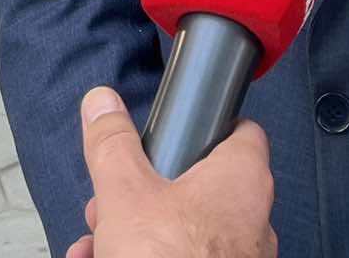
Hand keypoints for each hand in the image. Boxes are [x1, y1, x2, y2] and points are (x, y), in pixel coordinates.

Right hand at [66, 86, 275, 257]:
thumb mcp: (126, 194)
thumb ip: (113, 145)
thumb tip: (103, 105)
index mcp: (240, 179)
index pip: (240, 132)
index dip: (206, 127)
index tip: (175, 132)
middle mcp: (250, 219)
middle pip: (195, 188)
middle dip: (142, 196)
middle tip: (110, 205)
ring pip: (183, 232)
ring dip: (136, 234)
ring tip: (98, 244)